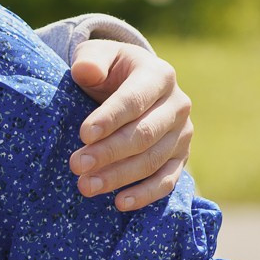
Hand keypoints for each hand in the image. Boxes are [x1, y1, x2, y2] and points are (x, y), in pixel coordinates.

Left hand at [68, 39, 192, 211]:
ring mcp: (183, 134)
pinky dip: (146, 194)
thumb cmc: (108, 70)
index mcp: (159, 75)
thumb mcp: (97, 56)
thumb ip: (90, 60)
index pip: (134, 100)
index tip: (84, 134)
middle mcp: (177, 105)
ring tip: (86, 186)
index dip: (110, 118)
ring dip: (119, 176)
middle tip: (76, 165)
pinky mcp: (180, 158)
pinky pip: (167, 181)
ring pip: (152, 160)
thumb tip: (85, 71)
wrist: (129, 84)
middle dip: (108, 152)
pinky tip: (120, 203)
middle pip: (144, 134)